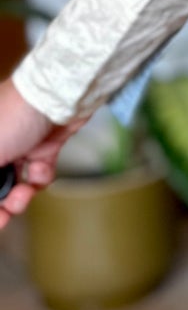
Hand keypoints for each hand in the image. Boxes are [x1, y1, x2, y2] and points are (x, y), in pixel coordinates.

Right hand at [0, 78, 86, 227]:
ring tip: (25, 193)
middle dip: (2, 203)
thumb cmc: (16, 114)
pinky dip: (41, 176)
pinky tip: (42, 168)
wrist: (61, 94)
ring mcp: (20, 145)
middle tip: (6, 216)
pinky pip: (39, 173)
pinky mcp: (45, 146)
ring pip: (17, 182)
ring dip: (21, 194)